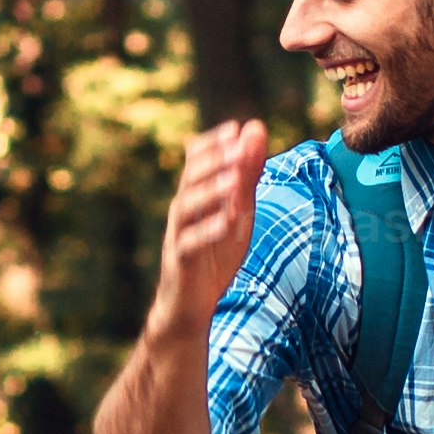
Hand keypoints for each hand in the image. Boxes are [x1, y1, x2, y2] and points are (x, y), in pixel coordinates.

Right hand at [151, 118, 268, 333]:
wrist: (189, 306)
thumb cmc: (212, 255)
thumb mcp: (237, 211)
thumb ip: (246, 173)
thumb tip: (256, 128)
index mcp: (195, 195)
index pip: (196, 159)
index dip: (215, 143)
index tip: (237, 128)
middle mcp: (182, 210)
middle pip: (191, 178)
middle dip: (215, 161)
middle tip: (237, 145)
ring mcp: (178, 235)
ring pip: (187, 206)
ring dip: (212, 191)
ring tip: (235, 179)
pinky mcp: (180, 261)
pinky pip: (191, 243)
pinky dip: (210, 230)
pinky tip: (229, 221)